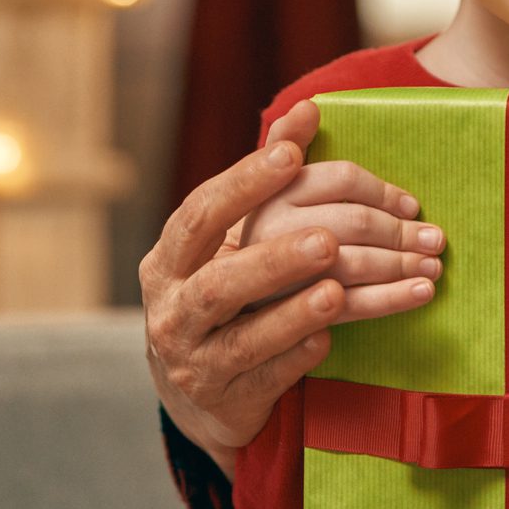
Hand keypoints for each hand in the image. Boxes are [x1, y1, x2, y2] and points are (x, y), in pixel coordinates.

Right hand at [140, 100, 437, 473]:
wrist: (202, 395)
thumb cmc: (226, 295)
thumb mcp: (232, 240)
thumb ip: (268, 180)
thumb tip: (308, 109)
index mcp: (171, 258)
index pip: (201, 212)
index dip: (244, 184)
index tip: (291, 157)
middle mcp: (174, 309)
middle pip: (218, 283)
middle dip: (274, 260)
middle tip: (328, 240)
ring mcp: (196, 360)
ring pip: (242, 338)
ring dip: (293, 313)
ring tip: (336, 291)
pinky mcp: (227, 399)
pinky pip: (265, 377)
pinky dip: (296, 356)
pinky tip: (329, 340)